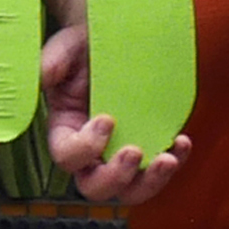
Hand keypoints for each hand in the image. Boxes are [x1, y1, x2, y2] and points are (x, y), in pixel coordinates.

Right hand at [40, 22, 185, 204]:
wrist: (115, 38)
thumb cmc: (85, 46)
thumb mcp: (65, 47)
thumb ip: (53, 62)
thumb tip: (45, 76)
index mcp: (65, 131)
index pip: (67, 157)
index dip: (84, 148)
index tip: (107, 119)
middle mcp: (91, 153)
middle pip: (96, 188)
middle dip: (116, 176)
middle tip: (135, 152)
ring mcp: (120, 154)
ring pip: (131, 190)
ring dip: (150, 181)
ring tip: (168, 159)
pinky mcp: (149, 147)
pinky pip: (159, 170)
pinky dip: (175, 161)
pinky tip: (182, 142)